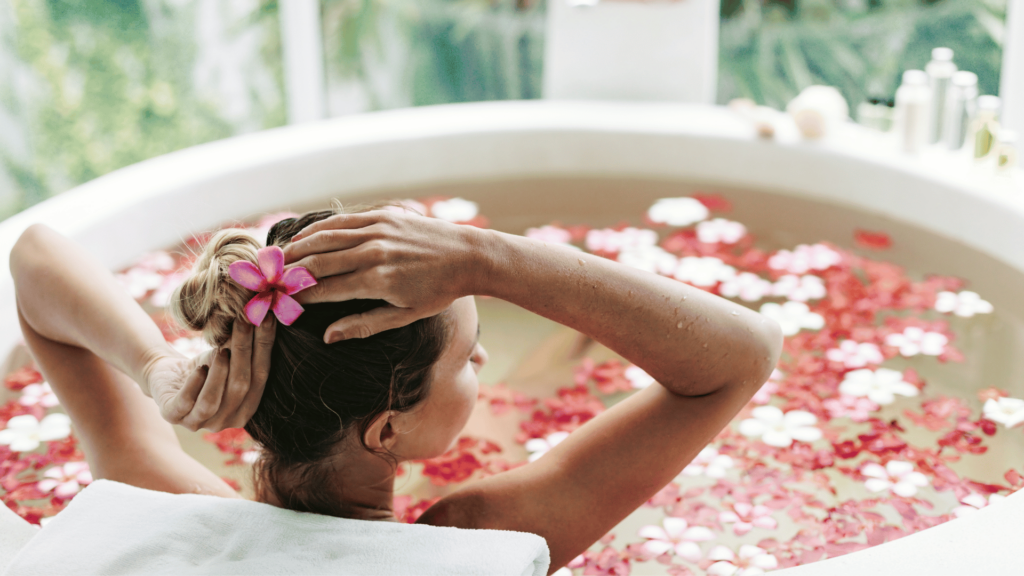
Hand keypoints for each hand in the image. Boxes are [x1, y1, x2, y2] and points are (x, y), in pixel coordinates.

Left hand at [146, 317, 274, 431]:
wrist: (169, 375)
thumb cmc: (206, 366)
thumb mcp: (230, 356)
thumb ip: (249, 345)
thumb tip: (269, 313)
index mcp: (245, 410)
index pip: (261, 378)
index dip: (264, 348)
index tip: (266, 319)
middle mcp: (224, 422)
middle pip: (240, 388)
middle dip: (244, 353)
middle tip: (245, 323)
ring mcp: (197, 423)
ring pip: (213, 402)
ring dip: (220, 374)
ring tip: (222, 351)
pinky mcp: (172, 416)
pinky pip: (186, 404)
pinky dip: (194, 385)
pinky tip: (199, 368)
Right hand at [282, 210, 478, 341]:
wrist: (468, 256)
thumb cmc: (438, 292)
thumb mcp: (405, 317)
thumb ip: (364, 326)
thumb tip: (327, 336)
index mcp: (378, 281)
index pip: (325, 289)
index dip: (297, 296)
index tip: (278, 301)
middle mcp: (374, 252)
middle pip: (318, 261)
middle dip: (289, 271)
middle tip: (267, 280)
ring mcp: (378, 230)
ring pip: (324, 236)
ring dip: (297, 247)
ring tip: (276, 259)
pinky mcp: (383, 215)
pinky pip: (342, 220)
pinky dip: (318, 228)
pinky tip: (303, 237)